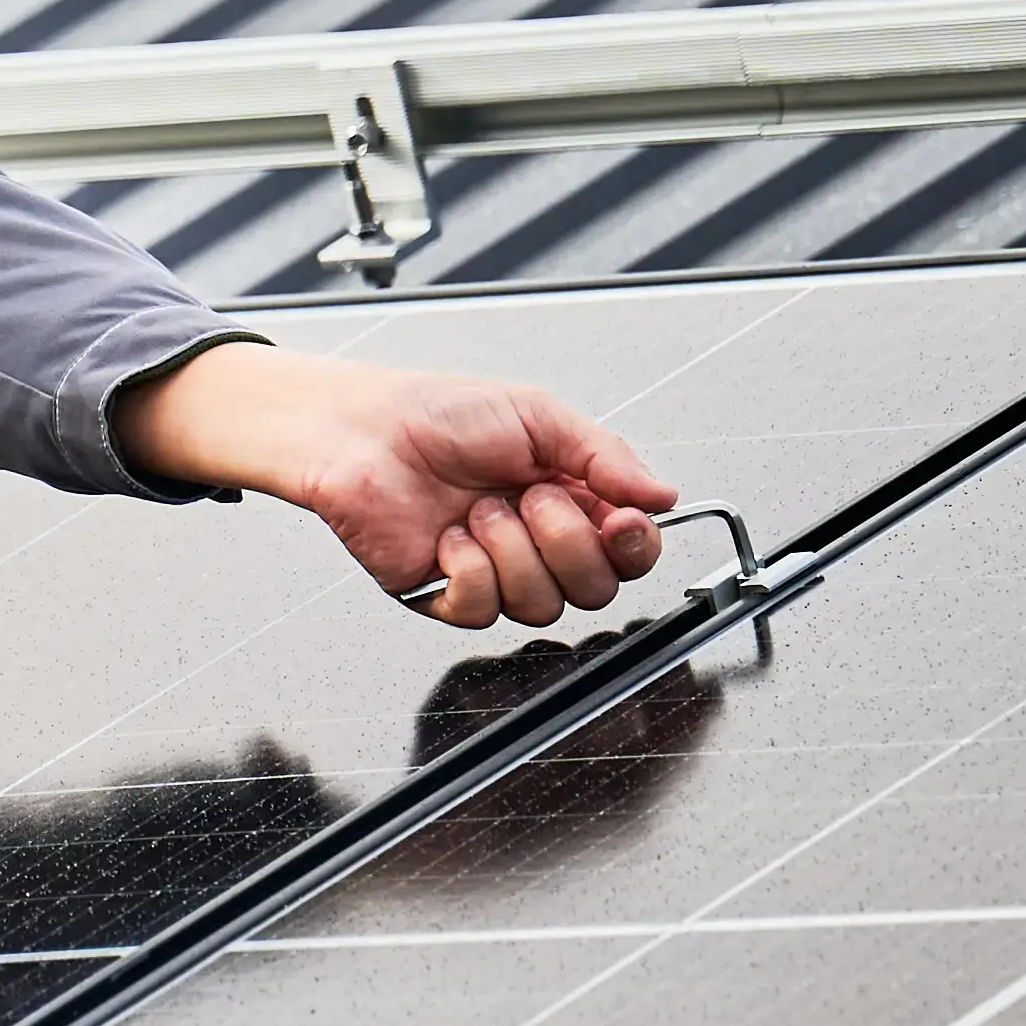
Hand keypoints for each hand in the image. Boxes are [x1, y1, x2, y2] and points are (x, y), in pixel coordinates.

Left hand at [114, 342, 674, 629]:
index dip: (635, 547)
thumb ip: (605, 457)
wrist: (363, 430)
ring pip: (544, 606)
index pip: (630, 554)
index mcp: (571, 503)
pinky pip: (484, 610)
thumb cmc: (442, 415)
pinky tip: (448, 535)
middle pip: (597, 590)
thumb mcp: (539, 416)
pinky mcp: (447, 597)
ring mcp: (495, 576)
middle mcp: (538, 546)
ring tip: (476, 507)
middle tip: (529, 496)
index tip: (620, 521)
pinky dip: (470, 567)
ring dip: (513, 549)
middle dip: (568, 542)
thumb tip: (663, 495)